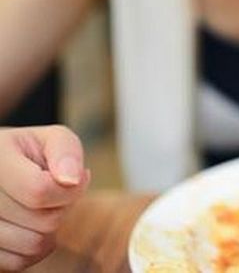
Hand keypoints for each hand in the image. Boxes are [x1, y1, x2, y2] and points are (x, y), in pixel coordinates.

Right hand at [0, 125, 89, 270]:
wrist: (1, 167)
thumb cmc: (31, 154)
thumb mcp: (52, 139)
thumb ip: (66, 151)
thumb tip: (72, 179)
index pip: (39, 191)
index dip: (68, 190)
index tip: (71, 179)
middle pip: (42, 221)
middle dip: (60, 207)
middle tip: (52, 191)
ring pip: (32, 245)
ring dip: (47, 229)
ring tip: (38, 208)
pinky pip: (19, 262)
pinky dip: (33, 248)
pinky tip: (27, 225)